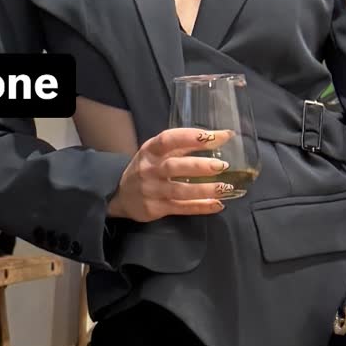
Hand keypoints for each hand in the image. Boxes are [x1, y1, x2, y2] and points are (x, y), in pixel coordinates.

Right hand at [108, 127, 237, 222]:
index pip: (169, 139)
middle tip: (222, 165)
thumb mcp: (157, 153)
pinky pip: (181, 208)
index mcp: (150, 150)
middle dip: (199, 166)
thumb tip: (221, 136)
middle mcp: (149, 169)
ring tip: (225, 187)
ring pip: (179, 191)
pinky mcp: (155, 209)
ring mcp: (152, 191)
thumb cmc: (147, 168)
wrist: (120, 195)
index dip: (191, 137)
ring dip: (204, 189)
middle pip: (174, 166)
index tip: (215, 136)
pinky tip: (217, 204)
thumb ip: (184, 145)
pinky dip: (200, 207)